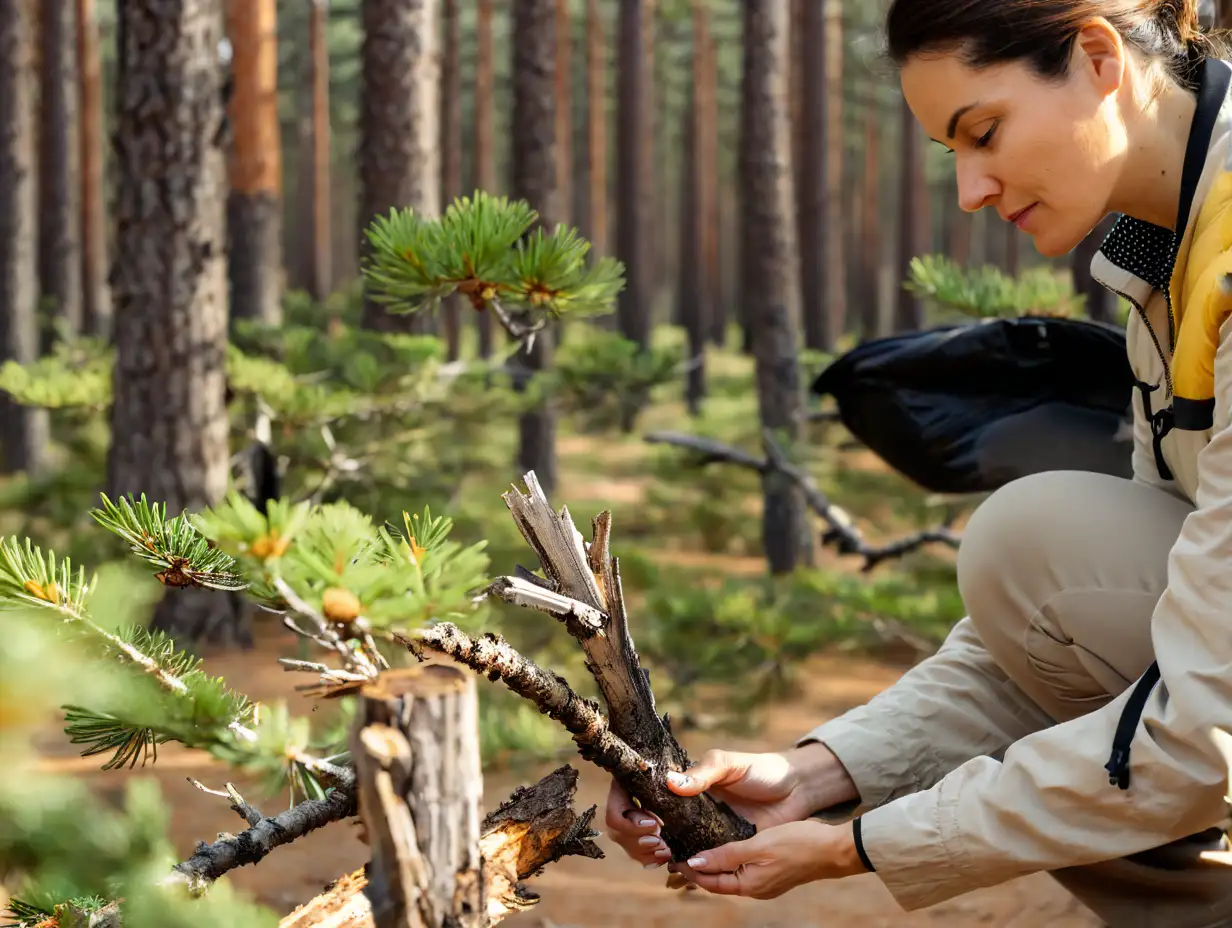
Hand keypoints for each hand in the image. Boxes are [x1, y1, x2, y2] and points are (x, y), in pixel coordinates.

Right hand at [603, 742, 857, 868]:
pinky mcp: (706, 847)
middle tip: (657, 841)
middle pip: (628, 824)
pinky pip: (679, 862)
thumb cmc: (761, 770)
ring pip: (646, 845)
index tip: (648, 820)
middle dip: (632, 836)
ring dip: (645, 854)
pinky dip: (672, 870)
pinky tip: (676, 870)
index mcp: (673, 781)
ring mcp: (687, 828)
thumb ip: (703, 771)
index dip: (624, 808)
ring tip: (665, 855)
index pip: (627, 792)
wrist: (794, 792)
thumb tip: (671, 783)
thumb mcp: (730, 764)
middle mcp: (674, 805)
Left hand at [671, 819, 865, 897]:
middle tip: (677, 850)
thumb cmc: (797, 844)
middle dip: (697, 867)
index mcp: (749, 885)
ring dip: (712, 862)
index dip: (690, 869)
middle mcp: (755, 888)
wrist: (834, 849)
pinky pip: (743, 869)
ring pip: (730, 874)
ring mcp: (765, 881)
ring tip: (694, 845)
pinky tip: (723, 845)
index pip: (710, 880)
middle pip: (718, 880)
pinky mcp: (773, 872)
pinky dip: (728, 859)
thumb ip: (726, 854)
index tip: (672, 855)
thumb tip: (696, 862)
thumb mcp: (757, 845)